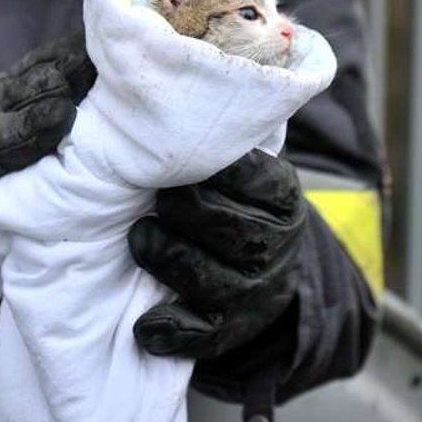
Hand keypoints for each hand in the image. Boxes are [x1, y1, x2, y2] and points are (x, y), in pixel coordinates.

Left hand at [128, 149, 305, 358]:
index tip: (177, 154)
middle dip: (184, 210)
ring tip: (140, 239)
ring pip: (210, 280)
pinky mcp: (233, 331)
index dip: (211, 167)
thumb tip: (152, 84)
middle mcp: (278, 246)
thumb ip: (212, 138)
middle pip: (230, 229)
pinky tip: (144, 323)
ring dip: (166, 258)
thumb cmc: (229, 199)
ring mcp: (258, 292)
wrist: (262, 267)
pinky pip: (202, 337)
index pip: (252, 177)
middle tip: (155, 198)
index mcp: (281, 195)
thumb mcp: (239, 164)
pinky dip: (170, 330)